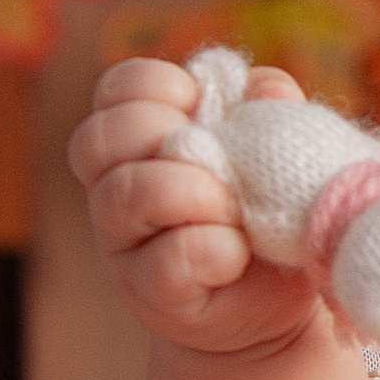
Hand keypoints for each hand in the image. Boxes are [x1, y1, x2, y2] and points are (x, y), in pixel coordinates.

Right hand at [69, 57, 319, 358]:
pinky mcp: (150, 294)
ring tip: (234, 210)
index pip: (117, 89)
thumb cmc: (272, 208)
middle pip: (97, 138)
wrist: (282, 294)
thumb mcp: (278, 147)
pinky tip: (238, 253)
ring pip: (124, 195)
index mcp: (140, 138)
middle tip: (216, 159)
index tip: (205, 104)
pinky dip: (213, 248)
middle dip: (163, 134)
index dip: (158, 84)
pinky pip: (167, 259)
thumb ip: (271, 109)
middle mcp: (115, 186)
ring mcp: (125, 244)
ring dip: (191, 191)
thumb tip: (263, 90)